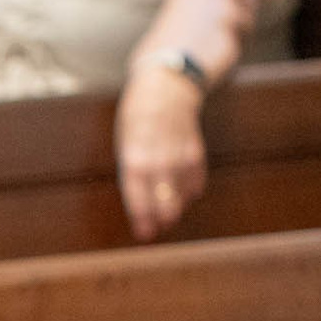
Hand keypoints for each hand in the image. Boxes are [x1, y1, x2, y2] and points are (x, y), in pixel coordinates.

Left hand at [116, 64, 207, 240]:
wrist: (167, 86)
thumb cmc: (137, 118)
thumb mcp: (124, 142)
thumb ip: (132, 172)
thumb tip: (140, 203)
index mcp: (135, 156)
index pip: (138, 194)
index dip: (142, 216)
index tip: (144, 234)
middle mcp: (159, 158)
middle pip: (164, 200)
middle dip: (162, 218)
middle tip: (159, 228)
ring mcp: (180, 155)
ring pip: (181, 195)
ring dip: (176, 208)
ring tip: (170, 216)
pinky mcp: (196, 151)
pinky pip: (195, 181)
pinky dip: (190, 191)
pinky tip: (185, 196)